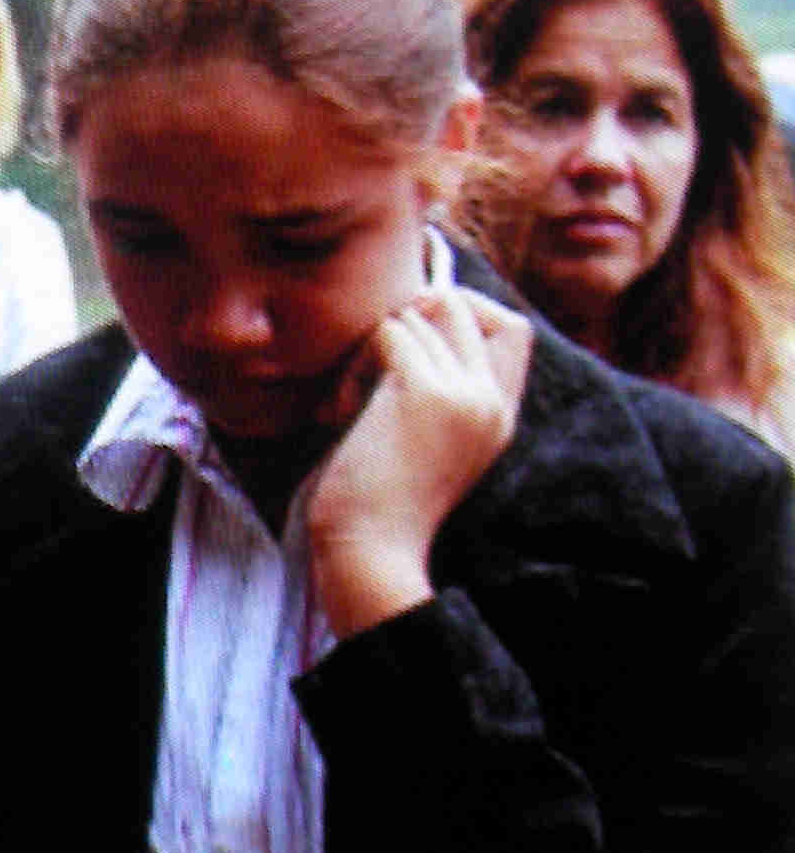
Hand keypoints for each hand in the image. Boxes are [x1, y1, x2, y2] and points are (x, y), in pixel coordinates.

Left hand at [306, 289, 531, 635]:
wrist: (369, 547)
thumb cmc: (376, 499)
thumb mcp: (420, 438)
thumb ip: (432, 388)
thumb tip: (406, 321)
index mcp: (498, 414)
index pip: (511, 327)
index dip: (461, 312)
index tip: (411, 338)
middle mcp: (490, 401)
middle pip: (462, 304)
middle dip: (407, 318)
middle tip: (372, 363)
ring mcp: (464, 394)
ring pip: (415, 316)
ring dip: (368, 348)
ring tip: (351, 401)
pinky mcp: (424, 392)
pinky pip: (387, 333)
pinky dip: (354, 362)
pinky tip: (341, 411)